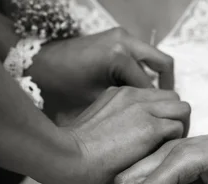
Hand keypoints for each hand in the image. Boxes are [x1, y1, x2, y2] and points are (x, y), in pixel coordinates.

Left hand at [29, 27, 174, 112]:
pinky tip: (137, 92)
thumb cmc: (62, 88)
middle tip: (168, 110)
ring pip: (153, 59)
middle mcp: (124, 41)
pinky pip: (140, 56)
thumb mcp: (97, 102)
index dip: (159, 109)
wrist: (39, 65)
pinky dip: (143, 72)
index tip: (163, 123)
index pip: (151, 87)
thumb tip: (152, 118)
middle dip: (167, 89)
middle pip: (163, 64)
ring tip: (154, 103)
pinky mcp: (115, 37)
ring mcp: (121, 36)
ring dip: (156, 79)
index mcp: (119, 57)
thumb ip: (126, 107)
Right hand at [59, 86, 189, 183]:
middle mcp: (134, 95)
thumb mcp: (97, 123)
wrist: (68, 156)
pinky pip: (178, 128)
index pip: (156, 95)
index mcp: (120, 93)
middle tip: (168, 141)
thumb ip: (117, 120)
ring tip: (169, 148)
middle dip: (176, 118)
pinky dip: (176, 142)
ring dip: (180, 128)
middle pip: (174, 98)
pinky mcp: (150, 128)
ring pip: (182, 109)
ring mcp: (144, 109)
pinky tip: (162, 156)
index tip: (157, 134)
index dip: (162, 114)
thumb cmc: (75, 150)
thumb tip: (130, 135)